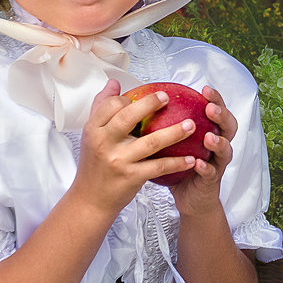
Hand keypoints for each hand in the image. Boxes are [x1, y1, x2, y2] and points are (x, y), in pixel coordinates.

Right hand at [70, 80, 197, 215]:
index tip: (143, 96)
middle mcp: (104, 143)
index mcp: (93, 130)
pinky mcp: (131, 177)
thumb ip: (101, 108)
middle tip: (168, 97)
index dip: (128, 98)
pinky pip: (159, 167)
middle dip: (151, 103)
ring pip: (151, 141)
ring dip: (175, 132)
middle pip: (128, 116)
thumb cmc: (95, 165)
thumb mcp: (91, 135)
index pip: (111, 105)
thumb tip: (114, 83)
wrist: (91, 199)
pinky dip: (177, 162)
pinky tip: (191, 159)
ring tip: (191, 125)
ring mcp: (118, 160)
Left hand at [169, 86, 236, 215]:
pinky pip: (211, 173)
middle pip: (229, 126)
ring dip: (219, 142)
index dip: (215, 99)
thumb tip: (143, 103)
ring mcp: (217, 163)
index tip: (205, 89)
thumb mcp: (172, 143)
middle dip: (222, 115)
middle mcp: (218, 145)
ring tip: (209, 137)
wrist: (189, 198)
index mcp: (210, 131)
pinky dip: (206, 168)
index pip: (216, 110)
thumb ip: (165, 124)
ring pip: (225, 150)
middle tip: (210, 109)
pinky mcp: (211, 181)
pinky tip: (198, 164)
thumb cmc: (179, 167)